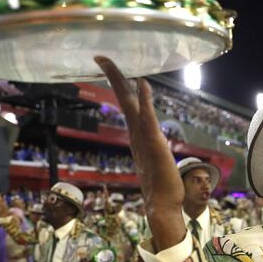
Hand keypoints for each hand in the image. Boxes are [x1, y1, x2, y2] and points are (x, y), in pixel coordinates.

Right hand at [94, 57, 184, 251]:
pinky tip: (142, 83)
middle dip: (113, 77)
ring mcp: (143, 139)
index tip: (110, 67)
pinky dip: (144, 100)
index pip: (127, 105)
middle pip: (123, 100)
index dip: (120, 85)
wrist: (162, 206)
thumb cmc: (162, 186)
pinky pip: (148, 119)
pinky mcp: (154, 144)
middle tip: (100, 56)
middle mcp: (136, 135)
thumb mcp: (156, 160)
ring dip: (122, 83)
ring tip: (110, 63)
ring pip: (131, 106)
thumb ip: (152, 148)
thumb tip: (153, 144)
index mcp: (137, 136)